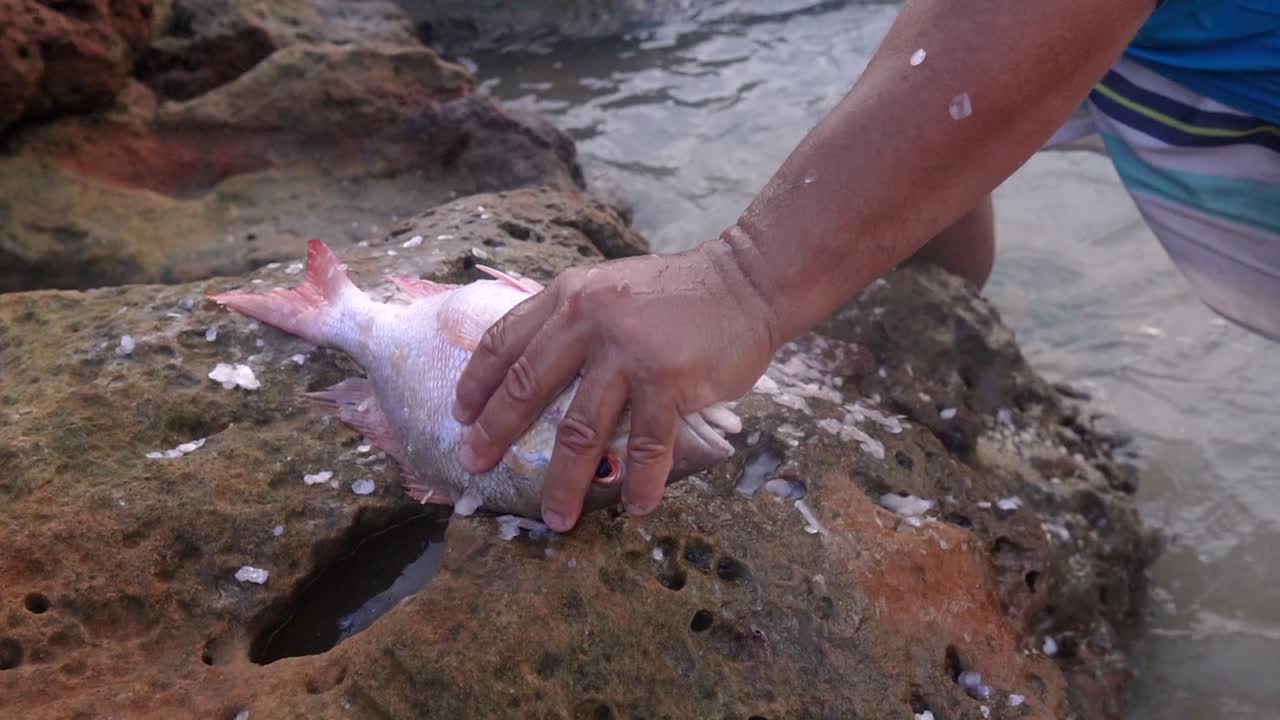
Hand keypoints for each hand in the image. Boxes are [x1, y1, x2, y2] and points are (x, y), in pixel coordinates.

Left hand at [452, 237, 778, 530]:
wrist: (746, 282)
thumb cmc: (678, 294)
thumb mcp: (610, 289)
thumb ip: (573, 322)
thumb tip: (532, 372)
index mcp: (569, 297)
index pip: (505, 342)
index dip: (477, 382)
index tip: (461, 415)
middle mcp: (590, 321)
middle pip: (527, 388)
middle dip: (496, 435)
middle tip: (475, 466)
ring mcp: (629, 353)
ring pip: (580, 430)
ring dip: (564, 482)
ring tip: (557, 518)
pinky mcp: (669, 381)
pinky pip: (646, 445)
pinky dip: (640, 481)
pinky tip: (636, 506)